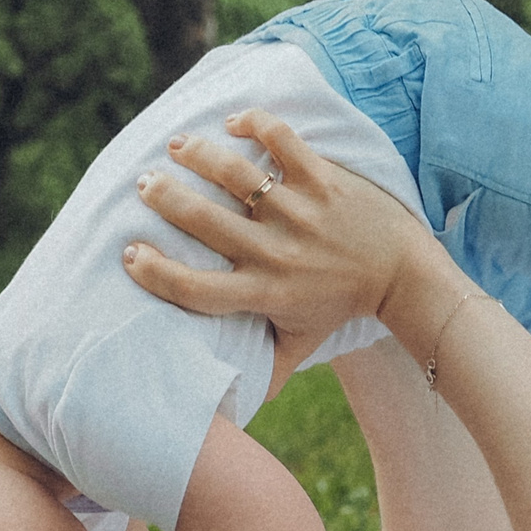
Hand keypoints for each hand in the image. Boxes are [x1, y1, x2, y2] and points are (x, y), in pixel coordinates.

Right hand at [124, 109, 433, 378]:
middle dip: (164, 197)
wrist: (402, 275)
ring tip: (175, 146)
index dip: (154, 272)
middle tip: (143, 183)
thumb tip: (235, 407)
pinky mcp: (323, 180)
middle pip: (204, 220)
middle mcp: (276, 252)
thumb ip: (266, 367)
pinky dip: (254, 124)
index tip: (128, 254)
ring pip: (235, 172)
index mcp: (263, 293)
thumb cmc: (342, 307)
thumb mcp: (302, 341)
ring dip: (197, 153)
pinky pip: (282, 141)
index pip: (195, 288)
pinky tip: (234, 123)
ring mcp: (299, 212)